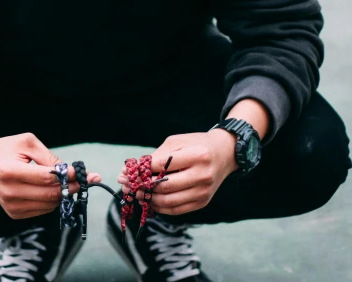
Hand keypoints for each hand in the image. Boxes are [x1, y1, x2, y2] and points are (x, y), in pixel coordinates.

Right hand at [0, 122, 100, 219]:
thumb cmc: (7, 149)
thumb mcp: (27, 143)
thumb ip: (49, 157)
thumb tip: (70, 172)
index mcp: (10, 171)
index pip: (47, 178)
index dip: (69, 176)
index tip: (87, 174)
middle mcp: (9, 192)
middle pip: (51, 195)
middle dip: (72, 187)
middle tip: (85, 180)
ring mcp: (10, 206)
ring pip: (49, 205)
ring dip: (64, 194)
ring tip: (68, 181)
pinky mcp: (13, 213)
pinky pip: (43, 210)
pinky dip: (52, 200)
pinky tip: (51, 188)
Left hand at [118, 130, 237, 215]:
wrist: (225, 154)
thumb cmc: (197, 145)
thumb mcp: (177, 142)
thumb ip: (157, 156)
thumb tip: (133, 170)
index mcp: (198, 155)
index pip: (163, 165)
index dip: (142, 169)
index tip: (127, 171)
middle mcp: (203, 175)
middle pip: (165, 186)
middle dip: (142, 187)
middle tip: (126, 185)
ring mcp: (204, 191)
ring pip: (169, 201)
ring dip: (148, 199)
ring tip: (135, 193)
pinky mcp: (202, 202)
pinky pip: (176, 210)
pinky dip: (160, 207)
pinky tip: (149, 200)